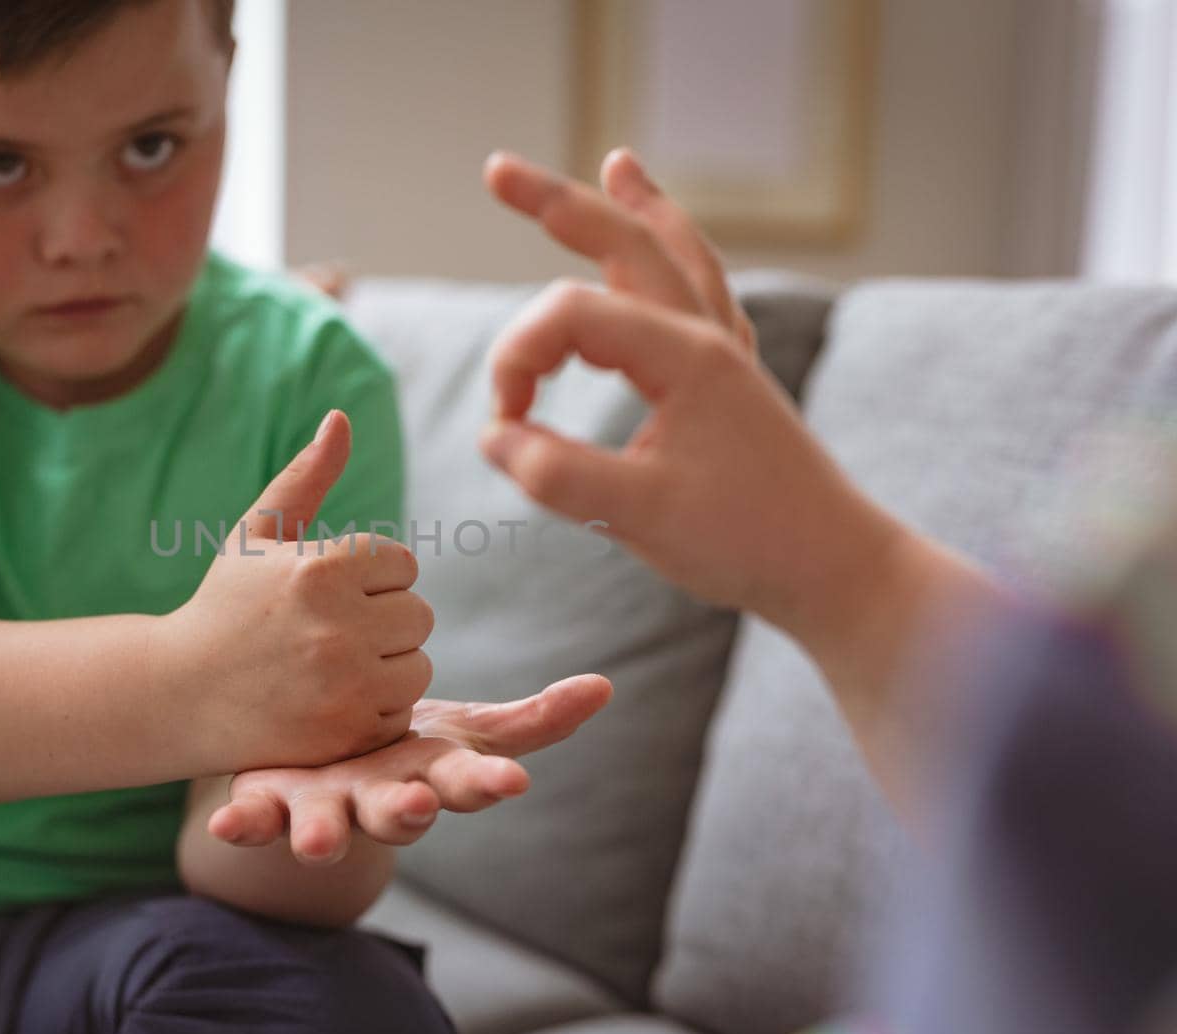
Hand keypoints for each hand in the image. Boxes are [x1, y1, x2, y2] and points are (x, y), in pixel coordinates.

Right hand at [170, 410, 433, 772]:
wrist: (177, 696)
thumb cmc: (223, 607)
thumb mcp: (256, 536)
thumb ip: (305, 477)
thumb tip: (341, 417)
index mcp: (320, 569)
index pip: (401, 564)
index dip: (370, 579)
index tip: (329, 595)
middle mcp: (336, 625)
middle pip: (418, 615)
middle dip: (383, 622)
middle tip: (332, 634)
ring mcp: (342, 685)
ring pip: (417, 666)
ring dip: (386, 668)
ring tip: (333, 668)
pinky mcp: (345, 733)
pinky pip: (400, 712)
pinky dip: (375, 710)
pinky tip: (330, 703)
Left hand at [207, 673, 612, 864]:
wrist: (319, 763)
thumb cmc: (403, 750)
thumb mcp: (465, 733)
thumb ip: (531, 722)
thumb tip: (605, 687)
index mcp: (428, 776)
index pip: (464, 783)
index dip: (483, 787)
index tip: (511, 787)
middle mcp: (377, 800)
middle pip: (397, 814)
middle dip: (405, 814)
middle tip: (414, 806)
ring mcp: (324, 806)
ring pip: (328, 824)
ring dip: (325, 833)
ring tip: (318, 839)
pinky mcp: (270, 803)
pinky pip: (256, 819)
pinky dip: (245, 824)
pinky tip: (229, 823)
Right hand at [476, 148, 899, 636]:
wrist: (837, 571)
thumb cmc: (746, 541)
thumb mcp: (638, 517)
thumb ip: (555, 474)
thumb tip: (495, 437)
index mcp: (683, 356)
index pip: (567, 315)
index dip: (516, 360)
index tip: (503, 429)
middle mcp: (706, 338)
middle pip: (625, 243)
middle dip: (558, 203)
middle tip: (495, 171)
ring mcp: (727, 355)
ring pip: (678, 256)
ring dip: (641, 209)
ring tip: (619, 163)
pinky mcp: (736, 383)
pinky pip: (708, 294)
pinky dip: (684, 257)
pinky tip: (677, 254)